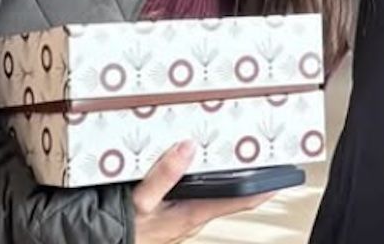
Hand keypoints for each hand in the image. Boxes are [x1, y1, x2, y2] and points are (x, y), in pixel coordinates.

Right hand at [131, 142, 274, 243]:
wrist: (97, 242)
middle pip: (229, 193)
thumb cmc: (121, 230)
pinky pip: (193, 193)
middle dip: (245, 173)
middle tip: (261, 150)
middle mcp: (192, 216)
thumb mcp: (139, 201)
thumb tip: (188, 148)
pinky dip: (200, 179)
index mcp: (192, 213)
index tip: (285, 173)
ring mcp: (182, 216)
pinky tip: (194, 163)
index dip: (265, 187)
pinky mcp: (171, 214)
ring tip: (235, 151)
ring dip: (222, 175)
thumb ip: (164, 175)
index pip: (240, 199)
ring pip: (211, 193)